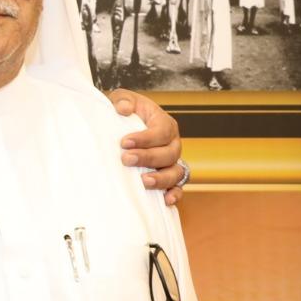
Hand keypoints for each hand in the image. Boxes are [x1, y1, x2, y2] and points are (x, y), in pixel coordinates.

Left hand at [107, 88, 185, 205]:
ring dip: (161, 178)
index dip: (145, 138)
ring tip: (143, 181)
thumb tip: (123, 109)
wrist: (122, 127)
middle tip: (126, 159)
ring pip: (176, 173)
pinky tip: (165, 200)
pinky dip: (175, 195)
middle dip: (148, 158)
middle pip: (169, 154)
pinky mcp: (168, 177)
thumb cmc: (124, 113)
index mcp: (165, 123)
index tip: (124, 142)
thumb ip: (123, 100)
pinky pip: (178, 188)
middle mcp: (173, 144)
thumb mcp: (122, 99)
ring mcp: (172, 162)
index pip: (161, 132)